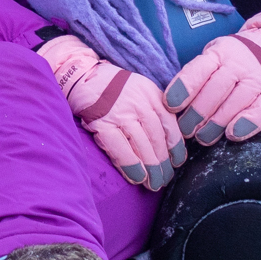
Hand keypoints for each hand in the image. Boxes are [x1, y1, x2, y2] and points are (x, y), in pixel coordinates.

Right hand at [39, 35, 185, 190]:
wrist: (83, 76)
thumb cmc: (114, 89)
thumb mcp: (140, 91)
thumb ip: (154, 110)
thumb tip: (169, 142)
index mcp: (151, 94)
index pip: (170, 124)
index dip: (176, 147)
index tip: (177, 162)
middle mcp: (138, 102)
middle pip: (156, 137)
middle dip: (162, 162)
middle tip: (164, 179)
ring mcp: (119, 112)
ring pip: (141, 145)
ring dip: (149, 168)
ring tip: (152, 183)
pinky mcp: (101, 122)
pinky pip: (119, 149)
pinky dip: (130, 166)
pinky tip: (136, 177)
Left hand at [164, 9, 260, 145]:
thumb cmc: (230, 61)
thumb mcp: (212, 58)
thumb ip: (196, 77)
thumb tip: (172, 106)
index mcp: (219, 53)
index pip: (199, 69)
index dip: (184, 88)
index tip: (171, 105)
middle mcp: (239, 64)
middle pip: (215, 90)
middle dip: (197, 114)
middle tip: (185, 130)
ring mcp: (258, 79)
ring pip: (235, 103)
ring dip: (216, 124)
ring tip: (202, 138)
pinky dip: (247, 124)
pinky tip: (232, 134)